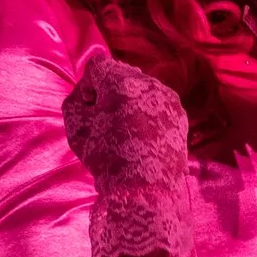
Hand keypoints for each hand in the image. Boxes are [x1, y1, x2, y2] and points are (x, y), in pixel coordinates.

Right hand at [63, 46, 192, 256]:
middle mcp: (150, 84)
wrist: (145, 190)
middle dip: (109, 92)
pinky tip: (140, 138)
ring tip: (124, 132)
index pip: (98, 66)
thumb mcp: (76, 128)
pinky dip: (146, 114)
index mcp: (123, 82)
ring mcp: (169, 99)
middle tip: (104, 122)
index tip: (88, 110)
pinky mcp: (180, 117)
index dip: (88, 87)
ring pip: (141, 89)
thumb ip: (76, 99)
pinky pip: (157, 105)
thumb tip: (87, 91)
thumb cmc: (106, 158)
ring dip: (129, 102)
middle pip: (122, 74)